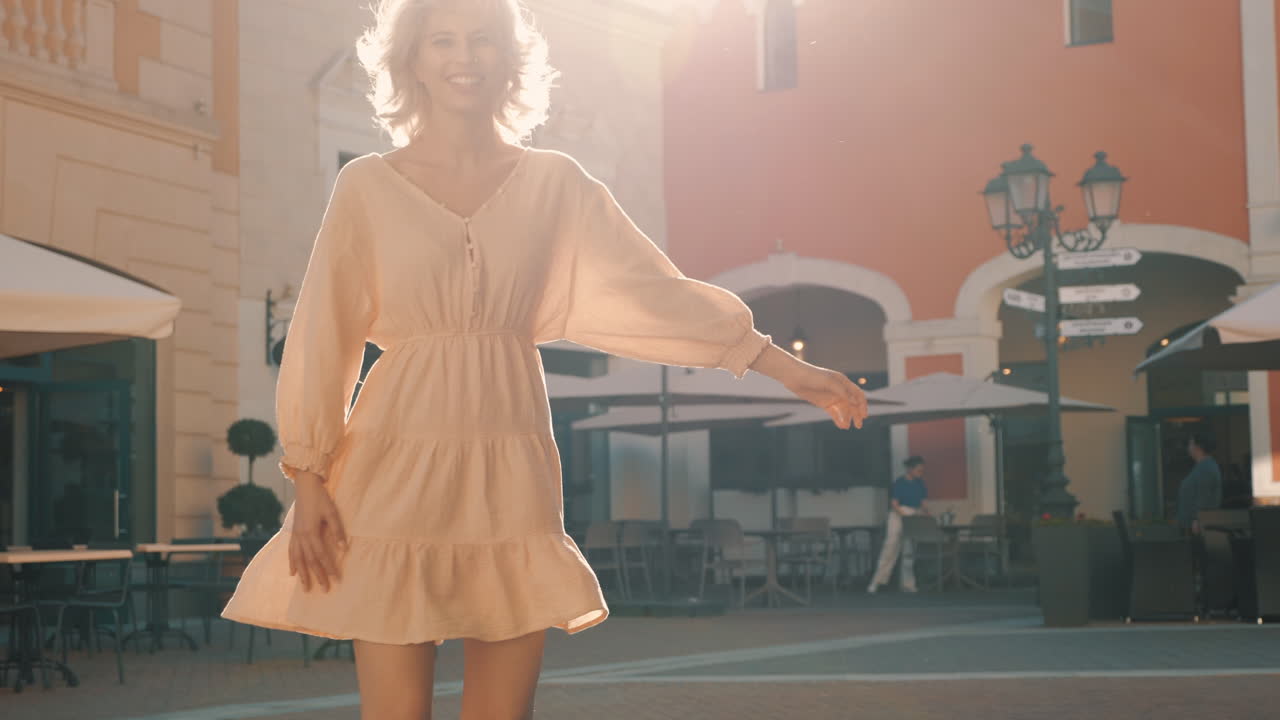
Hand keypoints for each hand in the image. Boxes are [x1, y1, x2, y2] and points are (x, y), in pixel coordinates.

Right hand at [288, 472, 347, 592]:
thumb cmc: (321, 498)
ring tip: (305, 588)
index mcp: (311, 533)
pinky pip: (291, 552)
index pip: (322, 556)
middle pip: (309, 561)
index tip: (336, 580)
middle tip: (323, 590)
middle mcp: (301, 537)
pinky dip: (291, 563)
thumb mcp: (332, 513)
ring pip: (298, 559)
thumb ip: (337, 531)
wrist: (305, 486)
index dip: (329, 568)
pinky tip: (292, 572)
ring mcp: (295, 535)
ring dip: (302, 574)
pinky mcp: (293, 532)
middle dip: (316, 576)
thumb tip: (344, 548)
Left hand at [749, 344, 867, 428]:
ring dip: (847, 418)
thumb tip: (855, 402)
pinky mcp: (824, 403)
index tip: (863, 416)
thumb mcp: (828, 382)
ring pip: (844, 410)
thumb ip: (842, 392)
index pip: (857, 394)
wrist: (794, 377)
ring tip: (847, 427)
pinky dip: (838, 419)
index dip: (862, 405)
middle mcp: (839, 390)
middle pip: (852, 404)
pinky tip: (841, 426)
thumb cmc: (812, 376)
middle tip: (858, 426)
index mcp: (843, 382)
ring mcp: (831, 397)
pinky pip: (834, 413)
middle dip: (856, 414)